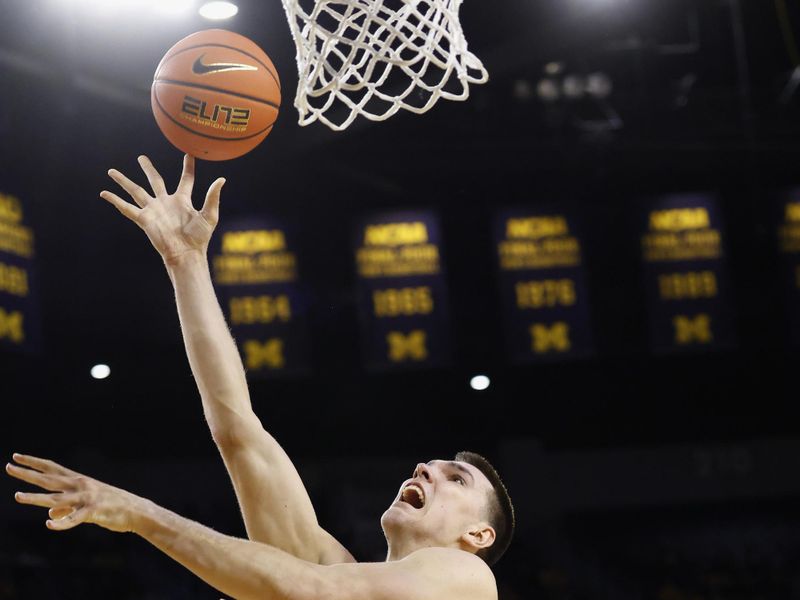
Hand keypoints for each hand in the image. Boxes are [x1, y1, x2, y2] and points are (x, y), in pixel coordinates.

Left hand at [6, 453, 141, 532]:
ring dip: (36, 499)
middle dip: (28, 474)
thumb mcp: (85, 505)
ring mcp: (86, 498)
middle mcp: (80, 485)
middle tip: (9, 467)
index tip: (16, 457)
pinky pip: (74, 518)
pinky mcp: (93, 511)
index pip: (51, 469)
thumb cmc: (110, 506)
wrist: (135, 511)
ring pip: (56, 499)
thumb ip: (65, 508)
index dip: (34, 463)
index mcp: (78, 480)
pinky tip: (49, 525)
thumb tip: (49, 515)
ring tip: (18, 496)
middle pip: (49, 480)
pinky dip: (62, 522)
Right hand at [100, 154, 224, 263]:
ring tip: (112, 171)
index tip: (189, 153)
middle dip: (148, 169)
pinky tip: (104, 193)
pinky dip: (115, 201)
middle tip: (141, 158)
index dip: (188, 166)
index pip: (186, 179)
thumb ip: (213, 197)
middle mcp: (166, 203)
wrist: (186, 253)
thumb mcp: (209, 215)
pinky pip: (127, 208)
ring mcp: (154, 210)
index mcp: (182, 200)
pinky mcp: (144, 219)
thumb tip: (221, 179)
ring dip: (124, 181)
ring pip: (136, 191)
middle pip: (155, 181)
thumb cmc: (199, 238)